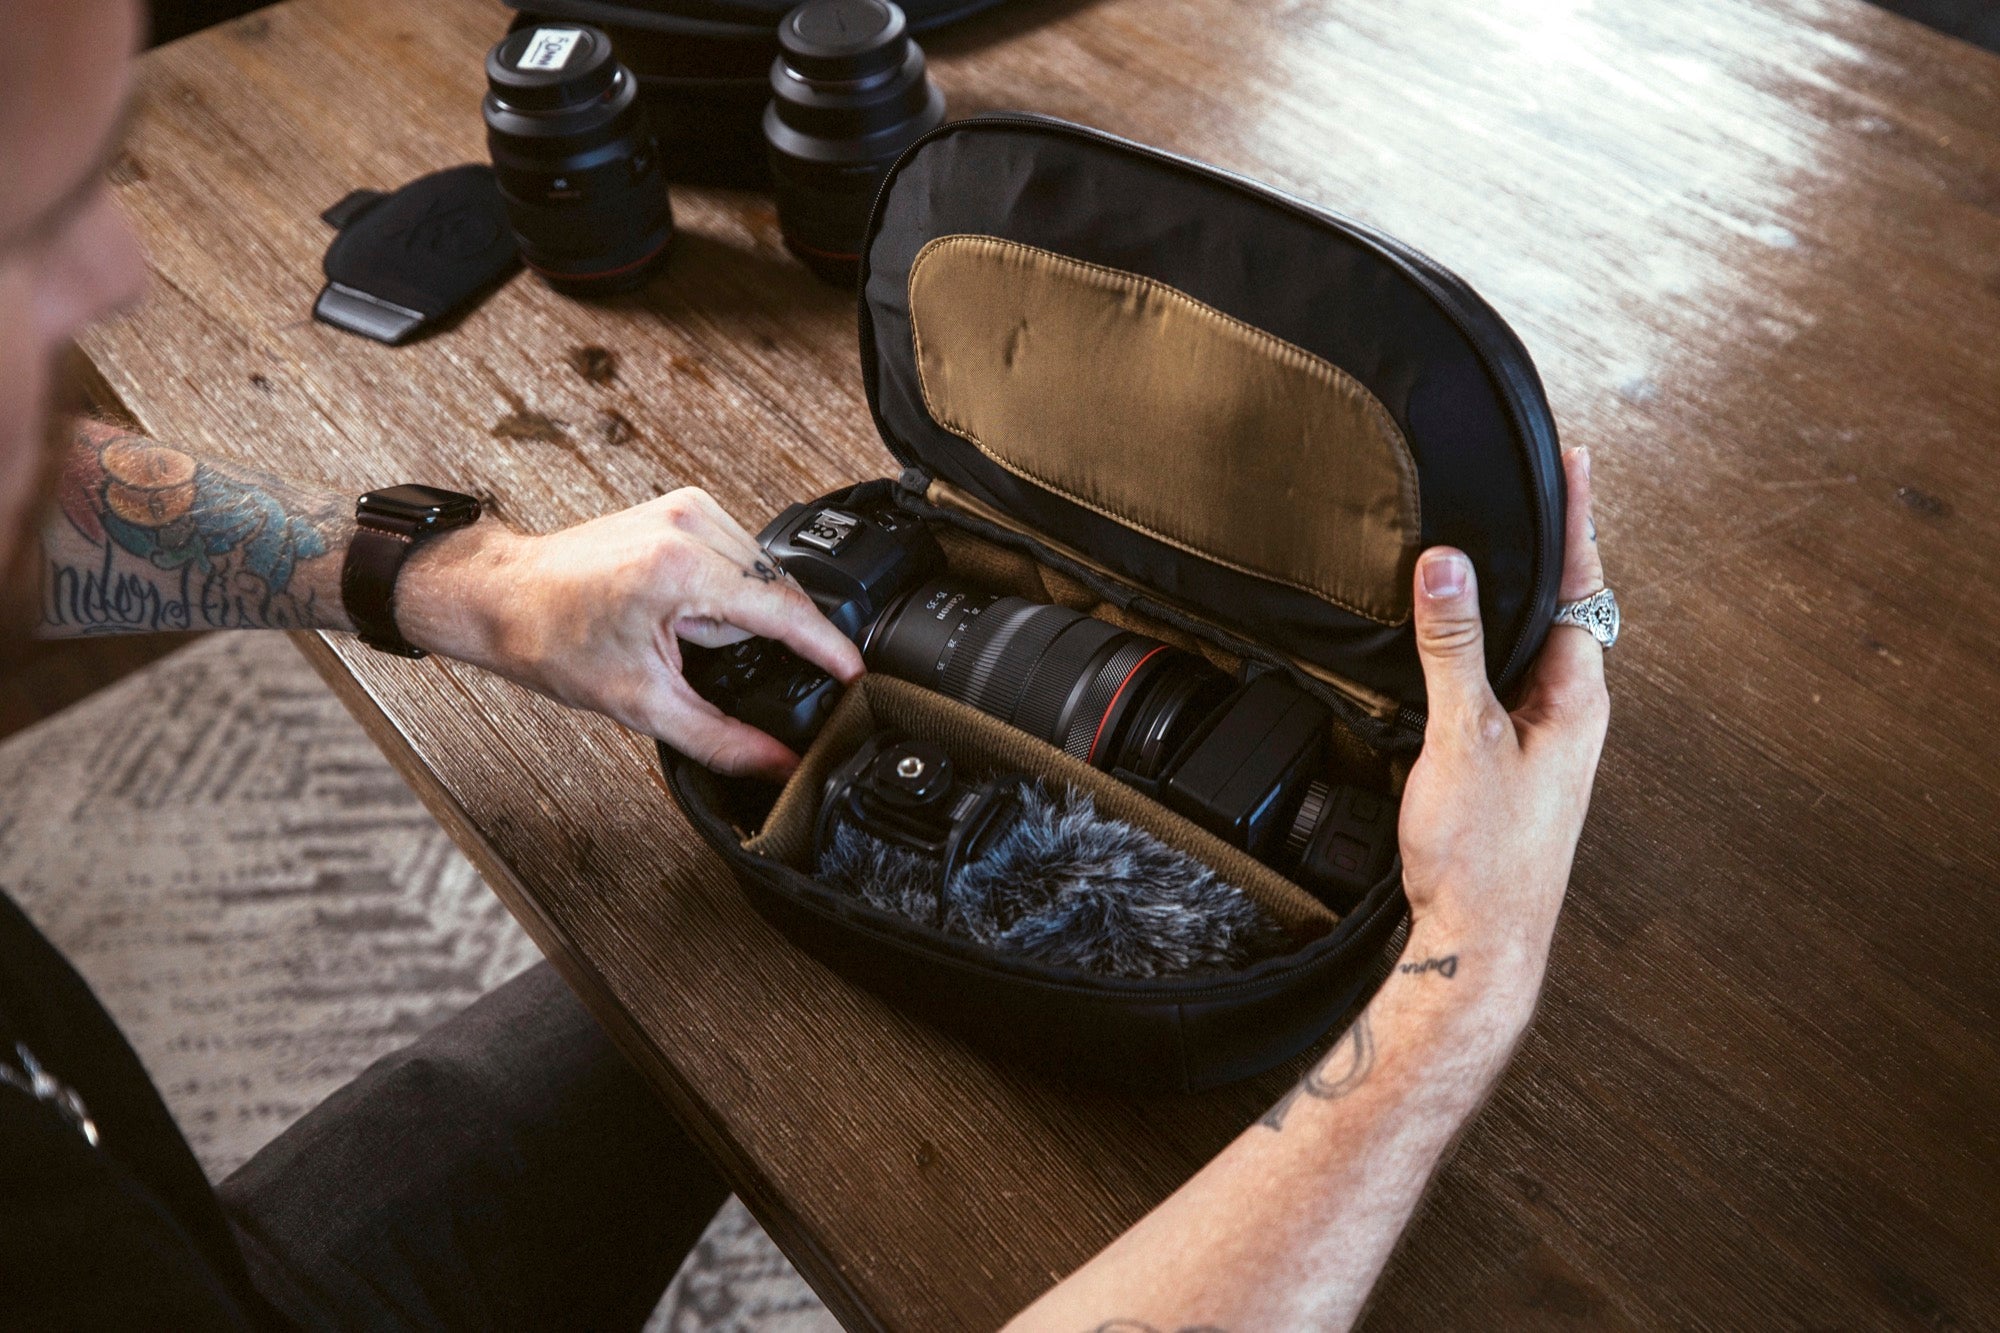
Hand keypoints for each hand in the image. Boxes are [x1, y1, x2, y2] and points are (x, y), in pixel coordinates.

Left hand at [397, 488, 862, 780]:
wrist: (502, 596)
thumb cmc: (551, 638)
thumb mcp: (641, 703)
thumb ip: (721, 739)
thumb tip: (776, 765)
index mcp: (682, 569)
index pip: (784, 610)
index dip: (828, 649)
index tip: (858, 675)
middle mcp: (690, 526)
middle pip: (771, 595)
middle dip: (751, 637)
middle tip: (689, 656)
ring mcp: (686, 509)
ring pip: (757, 575)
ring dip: (735, 612)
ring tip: (678, 631)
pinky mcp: (681, 506)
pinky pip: (737, 556)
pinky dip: (724, 588)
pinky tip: (681, 607)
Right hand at [1395, 447, 1607, 1015]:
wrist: (1479, 945)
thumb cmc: (1482, 859)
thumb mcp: (1463, 738)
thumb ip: (1452, 649)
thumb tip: (1446, 565)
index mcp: (1575, 700)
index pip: (1581, 584)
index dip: (1575, 517)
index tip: (1573, 458)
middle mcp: (1570, 715)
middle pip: (1565, 608)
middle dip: (1551, 544)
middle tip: (1540, 485)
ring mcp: (1545, 742)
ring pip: (1536, 648)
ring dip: (1519, 596)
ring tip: (1504, 545)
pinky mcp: (1513, 765)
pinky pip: (1508, 681)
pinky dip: (1491, 644)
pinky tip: (1463, 644)